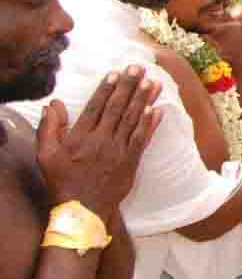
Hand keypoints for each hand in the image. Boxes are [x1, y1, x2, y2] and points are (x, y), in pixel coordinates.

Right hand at [38, 66, 162, 220]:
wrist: (83, 210)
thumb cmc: (62, 181)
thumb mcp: (46, 155)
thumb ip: (49, 128)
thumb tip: (53, 104)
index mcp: (80, 137)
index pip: (96, 106)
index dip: (107, 88)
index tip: (116, 72)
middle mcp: (101, 141)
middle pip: (118, 109)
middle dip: (129, 87)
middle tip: (139, 68)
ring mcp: (118, 152)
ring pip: (133, 121)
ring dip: (144, 100)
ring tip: (153, 82)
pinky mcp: (131, 162)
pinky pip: (143, 140)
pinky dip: (150, 125)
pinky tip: (158, 110)